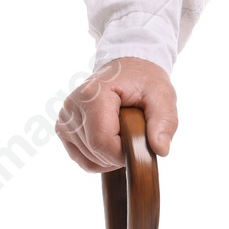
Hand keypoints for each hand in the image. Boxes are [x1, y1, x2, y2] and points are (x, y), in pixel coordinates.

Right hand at [56, 56, 178, 172]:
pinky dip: (100, 158)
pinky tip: (113, 142)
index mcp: (93, 95)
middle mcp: (72, 107)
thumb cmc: (145, 81)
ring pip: (88, 159)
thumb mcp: (163, 97)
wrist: (127, 69)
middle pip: (95, 152)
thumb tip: (161, 149)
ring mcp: (65, 118)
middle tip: (136, 136)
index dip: (124, 153)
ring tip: (124, 134)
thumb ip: (164, 122)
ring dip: (111, 157)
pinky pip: (81, 159)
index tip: (141, 145)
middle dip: (120, 155)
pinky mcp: (64, 129)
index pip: (102, 141)